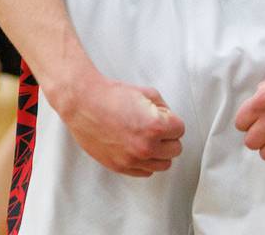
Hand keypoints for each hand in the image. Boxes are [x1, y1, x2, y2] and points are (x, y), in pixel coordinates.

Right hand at [55, 75, 185, 175]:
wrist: (84, 104)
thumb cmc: (112, 96)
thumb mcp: (147, 93)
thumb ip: (164, 108)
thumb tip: (170, 119)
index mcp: (155, 126)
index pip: (180, 130)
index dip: (171, 120)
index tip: (161, 116)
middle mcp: (145, 146)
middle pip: (175, 149)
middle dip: (168, 137)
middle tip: (156, 127)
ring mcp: (132, 159)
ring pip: (163, 164)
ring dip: (159, 152)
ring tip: (147, 139)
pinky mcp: (120, 167)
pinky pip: (145, 172)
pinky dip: (145, 161)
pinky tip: (138, 148)